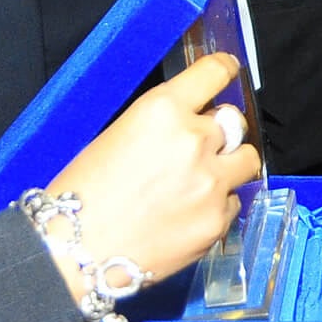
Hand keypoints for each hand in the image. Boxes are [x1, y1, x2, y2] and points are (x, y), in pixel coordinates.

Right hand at [43, 52, 260, 293]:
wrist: (74, 252)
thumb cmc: (82, 194)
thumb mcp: (119, 134)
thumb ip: (164, 124)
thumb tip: (192, 123)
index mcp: (163, 109)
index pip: (215, 73)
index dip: (226, 70)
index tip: (230, 72)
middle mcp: (193, 140)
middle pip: (235, 121)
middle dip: (221, 133)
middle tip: (199, 150)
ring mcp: (210, 182)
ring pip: (247, 160)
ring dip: (230, 166)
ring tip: (201, 183)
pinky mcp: (216, 220)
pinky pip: (233, 202)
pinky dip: (216, 205)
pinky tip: (187, 215)